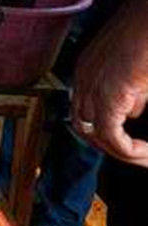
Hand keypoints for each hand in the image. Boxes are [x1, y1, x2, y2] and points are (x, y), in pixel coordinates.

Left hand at [72, 19, 147, 166]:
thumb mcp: (138, 71)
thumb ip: (133, 91)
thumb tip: (134, 109)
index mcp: (88, 68)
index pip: (84, 110)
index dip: (106, 130)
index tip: (134, 141)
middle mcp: (84, 77)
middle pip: (83, 125)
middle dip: (109, 144)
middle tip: (138, 154)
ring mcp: (93, 84)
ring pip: (93, 134)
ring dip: (120, 151)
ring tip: (145, 157)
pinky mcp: (110, 92)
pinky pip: (111, 135)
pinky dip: (129, 150)